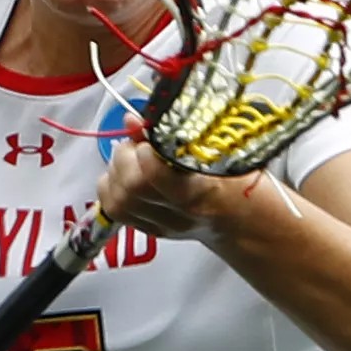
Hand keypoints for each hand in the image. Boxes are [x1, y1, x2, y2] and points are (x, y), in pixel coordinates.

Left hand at [95, 138, 258, 240]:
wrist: (239, 217)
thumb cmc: (233, 178)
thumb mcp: (215, 149)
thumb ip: (175, 134)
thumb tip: (132, 120)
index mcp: (200, 192)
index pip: (155, 173)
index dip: (144, 149)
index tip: (149, 138)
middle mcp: (178, 214)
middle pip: (132, 186)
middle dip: (125, 156)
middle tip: (138, 145)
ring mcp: (160, 225)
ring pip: (116, 199)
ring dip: (115, 172)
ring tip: (132, 160)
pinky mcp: (148, 230)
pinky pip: (113, 208)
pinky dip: (112, 187)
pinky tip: (127, 176)